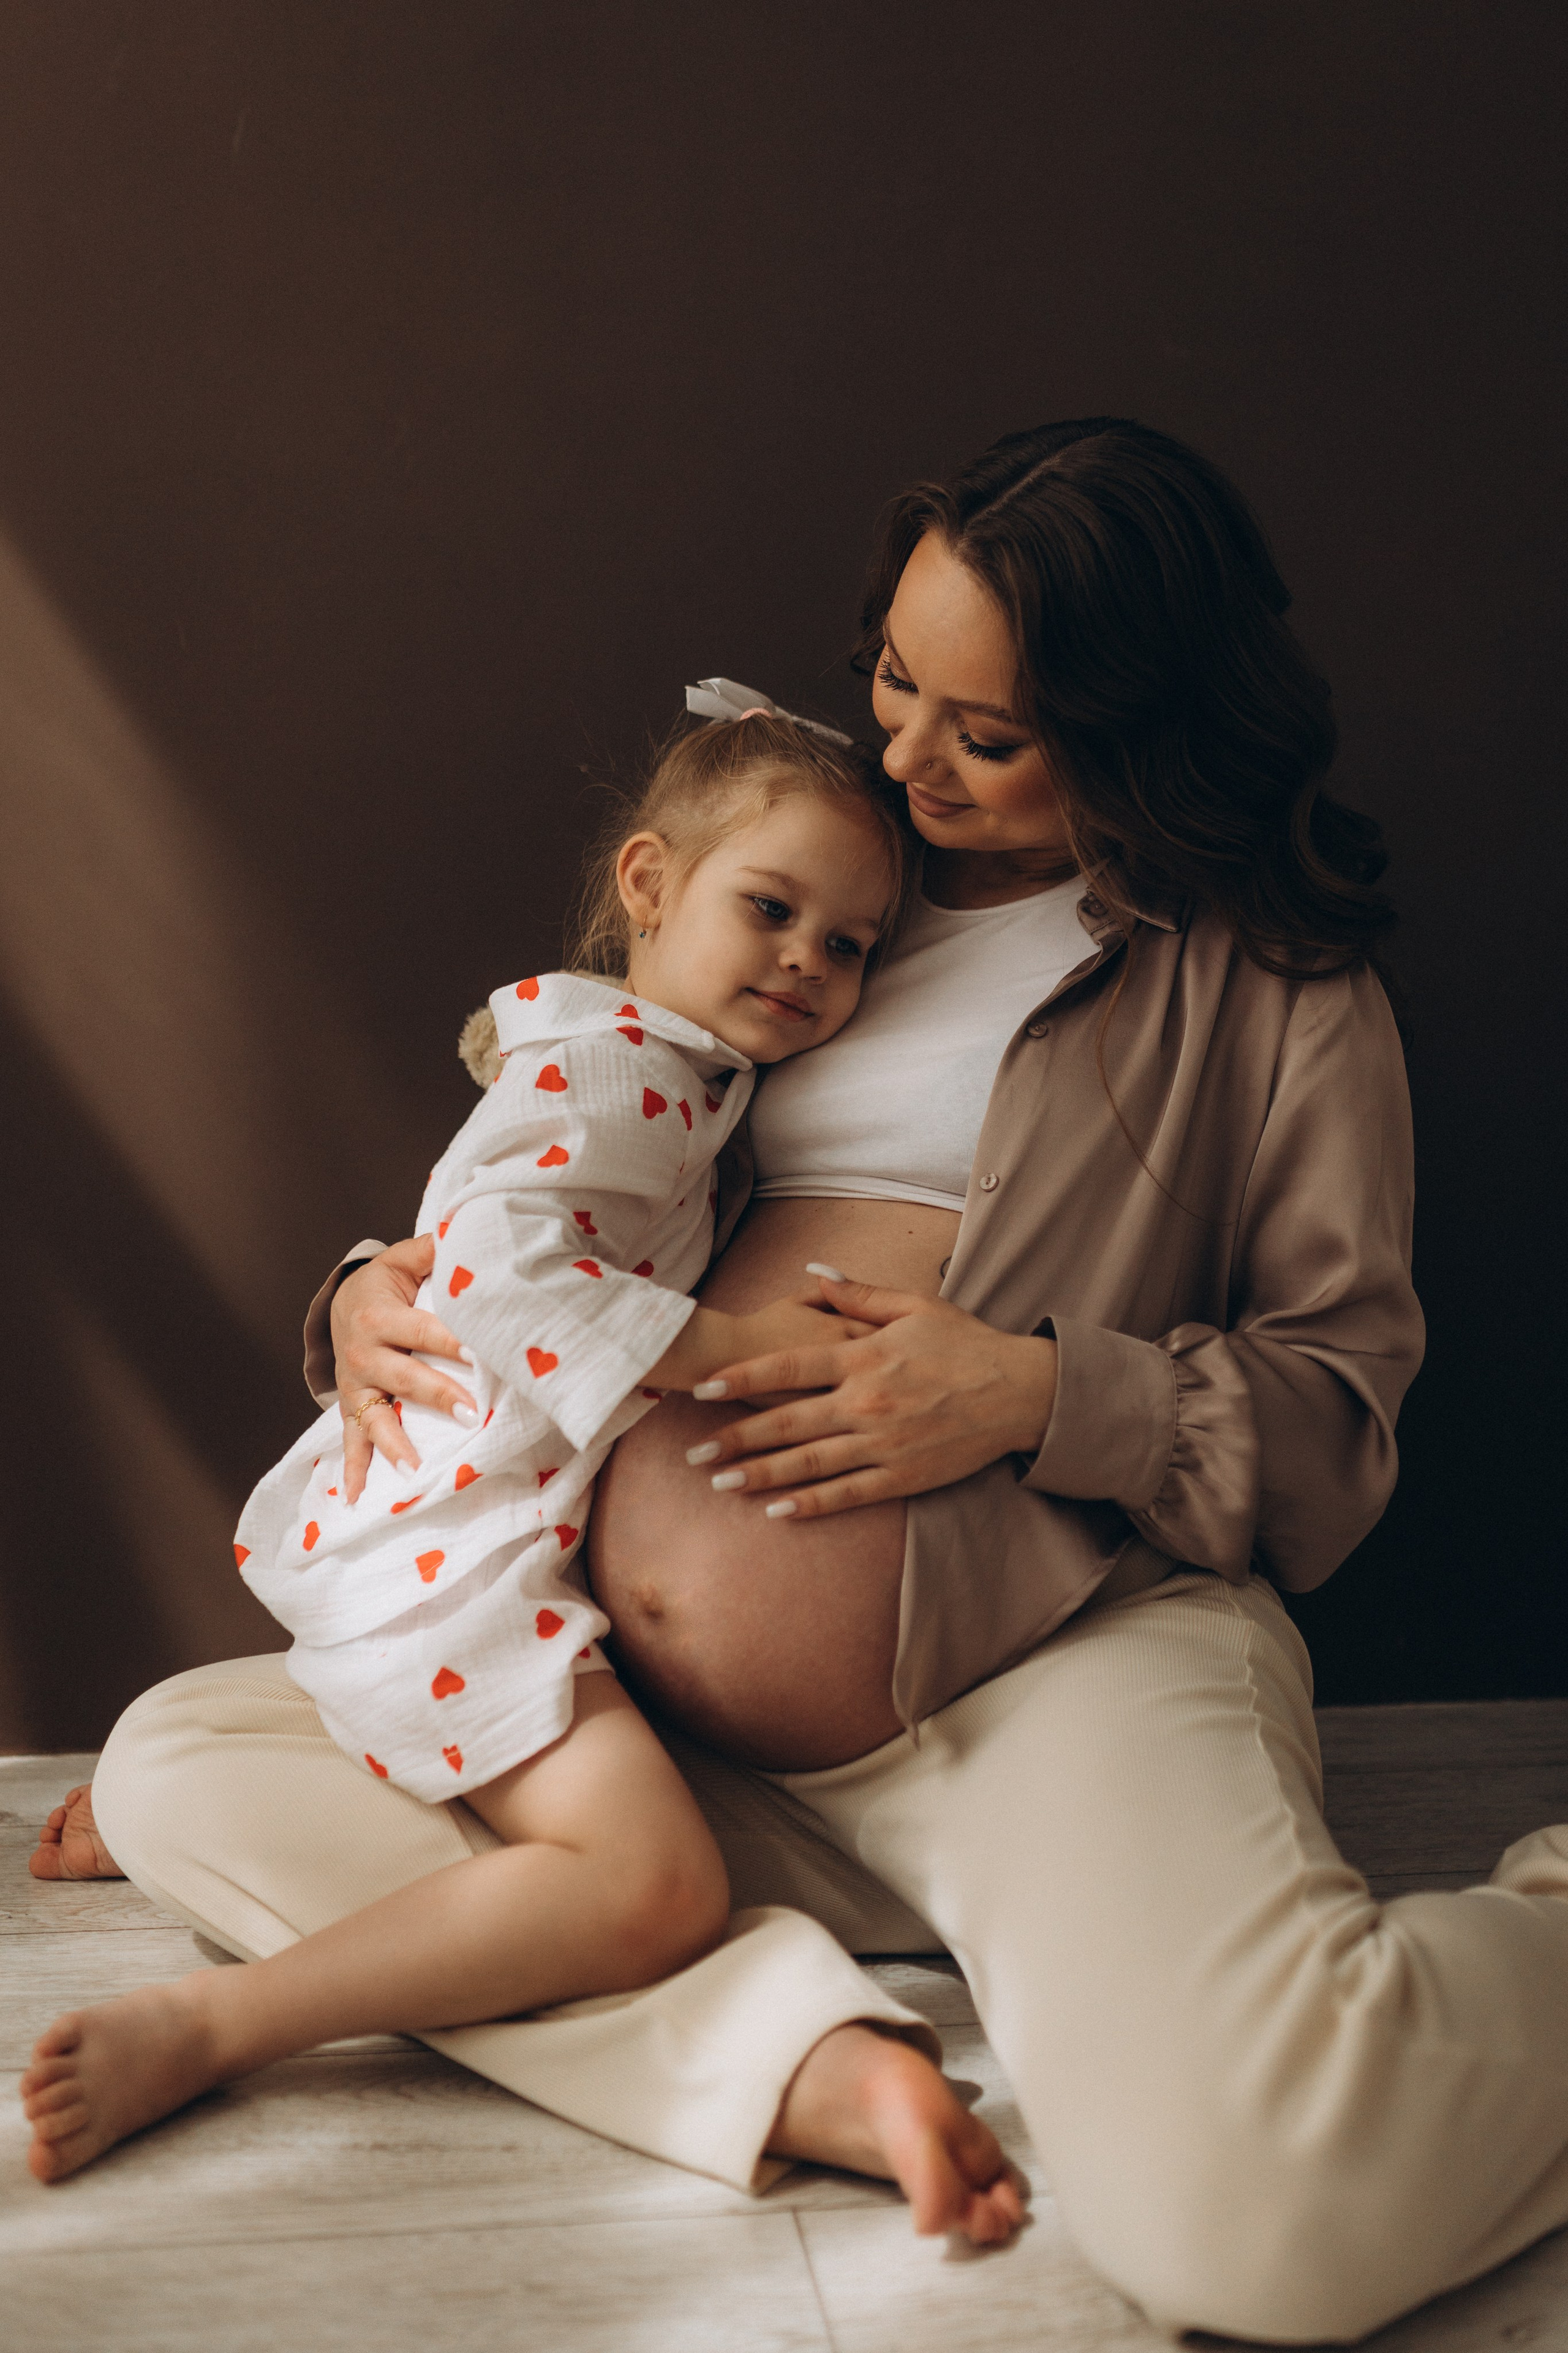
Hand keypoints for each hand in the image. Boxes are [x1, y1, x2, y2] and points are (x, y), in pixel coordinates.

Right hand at [331, 1236, 475, 1499]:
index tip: (482, 1355)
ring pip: (375, 1417)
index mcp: (379, 1313)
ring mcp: (356, 1385)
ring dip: (395, 1443)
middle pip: (404, 1376)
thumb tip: (464, 1237)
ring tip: (415, 1468)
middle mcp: (363, 1352)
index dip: (452, 1342)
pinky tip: (358, 1498)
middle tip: (472, 1413)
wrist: (340, 1303)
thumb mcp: (402, 1259)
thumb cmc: (386, 1283)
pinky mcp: (352, 1406)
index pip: (424, 1329)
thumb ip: (431, 1249)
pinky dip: (354, 1470)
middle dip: (438, 1395)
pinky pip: (352, 1440)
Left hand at [685, 1274, 1057, 1518]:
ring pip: (809, 1463)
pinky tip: (776, 1509)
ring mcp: (883, 1444)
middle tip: (694, 1453)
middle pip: (786, 1423)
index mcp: (865, 1358)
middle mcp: (867, 1403)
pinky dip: (810, 1503)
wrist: (1022, 1391)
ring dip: (760, 1474)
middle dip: (735, 1438)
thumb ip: (858, 1294)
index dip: (742, 1379)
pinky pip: (847, 1493)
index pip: (788, 1368)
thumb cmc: (968, 1343)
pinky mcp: (903, 1476)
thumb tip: (814, 1272)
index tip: (704, 1388)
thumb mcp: (915, 1306)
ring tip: (720, 1482)